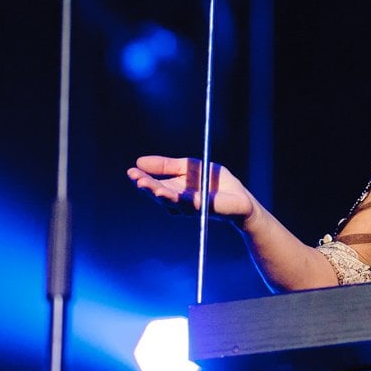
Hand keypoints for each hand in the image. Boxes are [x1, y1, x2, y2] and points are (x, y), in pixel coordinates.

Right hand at [128, 155, 255, 224]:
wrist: (239, 196)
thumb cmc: (213, 182)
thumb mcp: (189, 166)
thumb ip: (167, 165)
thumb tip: (140, 161)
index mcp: (173, 190)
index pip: (152, 185)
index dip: (141, 179)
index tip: (131, 170)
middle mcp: (177, 202)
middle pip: (159, 195)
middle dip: (148, 187)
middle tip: (137, 179)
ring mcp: (190, 207)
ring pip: (172, 202)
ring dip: (161, 194)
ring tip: (152, 188)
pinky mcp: (205, 209)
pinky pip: (192, 204)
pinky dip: (183, 200)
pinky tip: (175, 195)